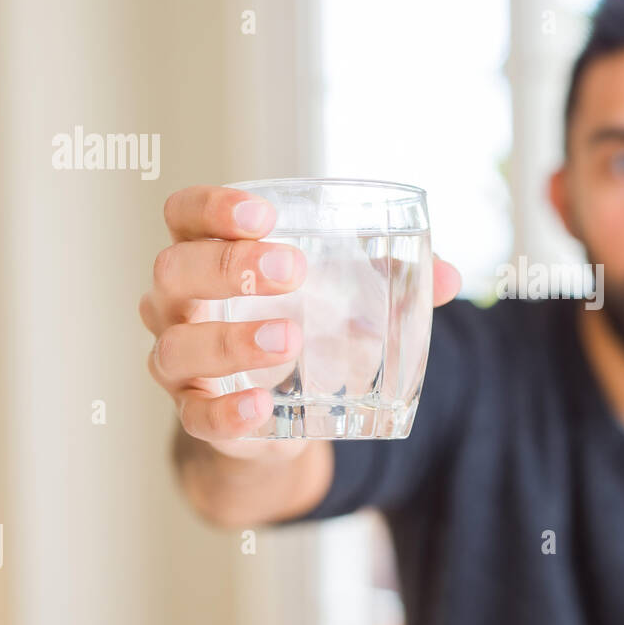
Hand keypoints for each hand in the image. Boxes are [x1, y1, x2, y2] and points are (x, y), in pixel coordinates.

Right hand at [140, 185, 460, 461]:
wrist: (274, 413)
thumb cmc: (299, 325)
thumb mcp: (339, 295)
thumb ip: (389, 280)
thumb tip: (448, 276)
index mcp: (207, 253)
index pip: (186, 214)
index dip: (214, 208)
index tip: (265, 215)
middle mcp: (178, 304)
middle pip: (175, 270)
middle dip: (230, 265)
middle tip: (293, 270)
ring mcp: (180, 362)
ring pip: (178, 346)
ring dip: (232, 339)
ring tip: (289, 339)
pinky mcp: (198, 415)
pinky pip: (197, 416)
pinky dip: (227, 411)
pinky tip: (260, 406)